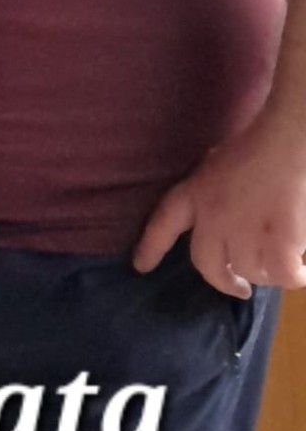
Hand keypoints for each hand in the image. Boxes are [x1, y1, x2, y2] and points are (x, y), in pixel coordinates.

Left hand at [133, 118, 305, 296]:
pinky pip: (282, 272)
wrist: (284, 142)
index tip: (141, 267)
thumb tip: (212, 212)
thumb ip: (207, 193)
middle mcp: (212, 219)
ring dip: (262, 276)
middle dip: (223, 282)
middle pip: (208, 265)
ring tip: (274, 272)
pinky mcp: (280, 239)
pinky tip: (301, 274)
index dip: (150, 249)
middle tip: (239, 288)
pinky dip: (293, 277)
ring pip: (248, 271)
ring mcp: (245, 232)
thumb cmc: (251, 146)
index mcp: (192, 196)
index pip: (160, 226)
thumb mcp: (213, 166)